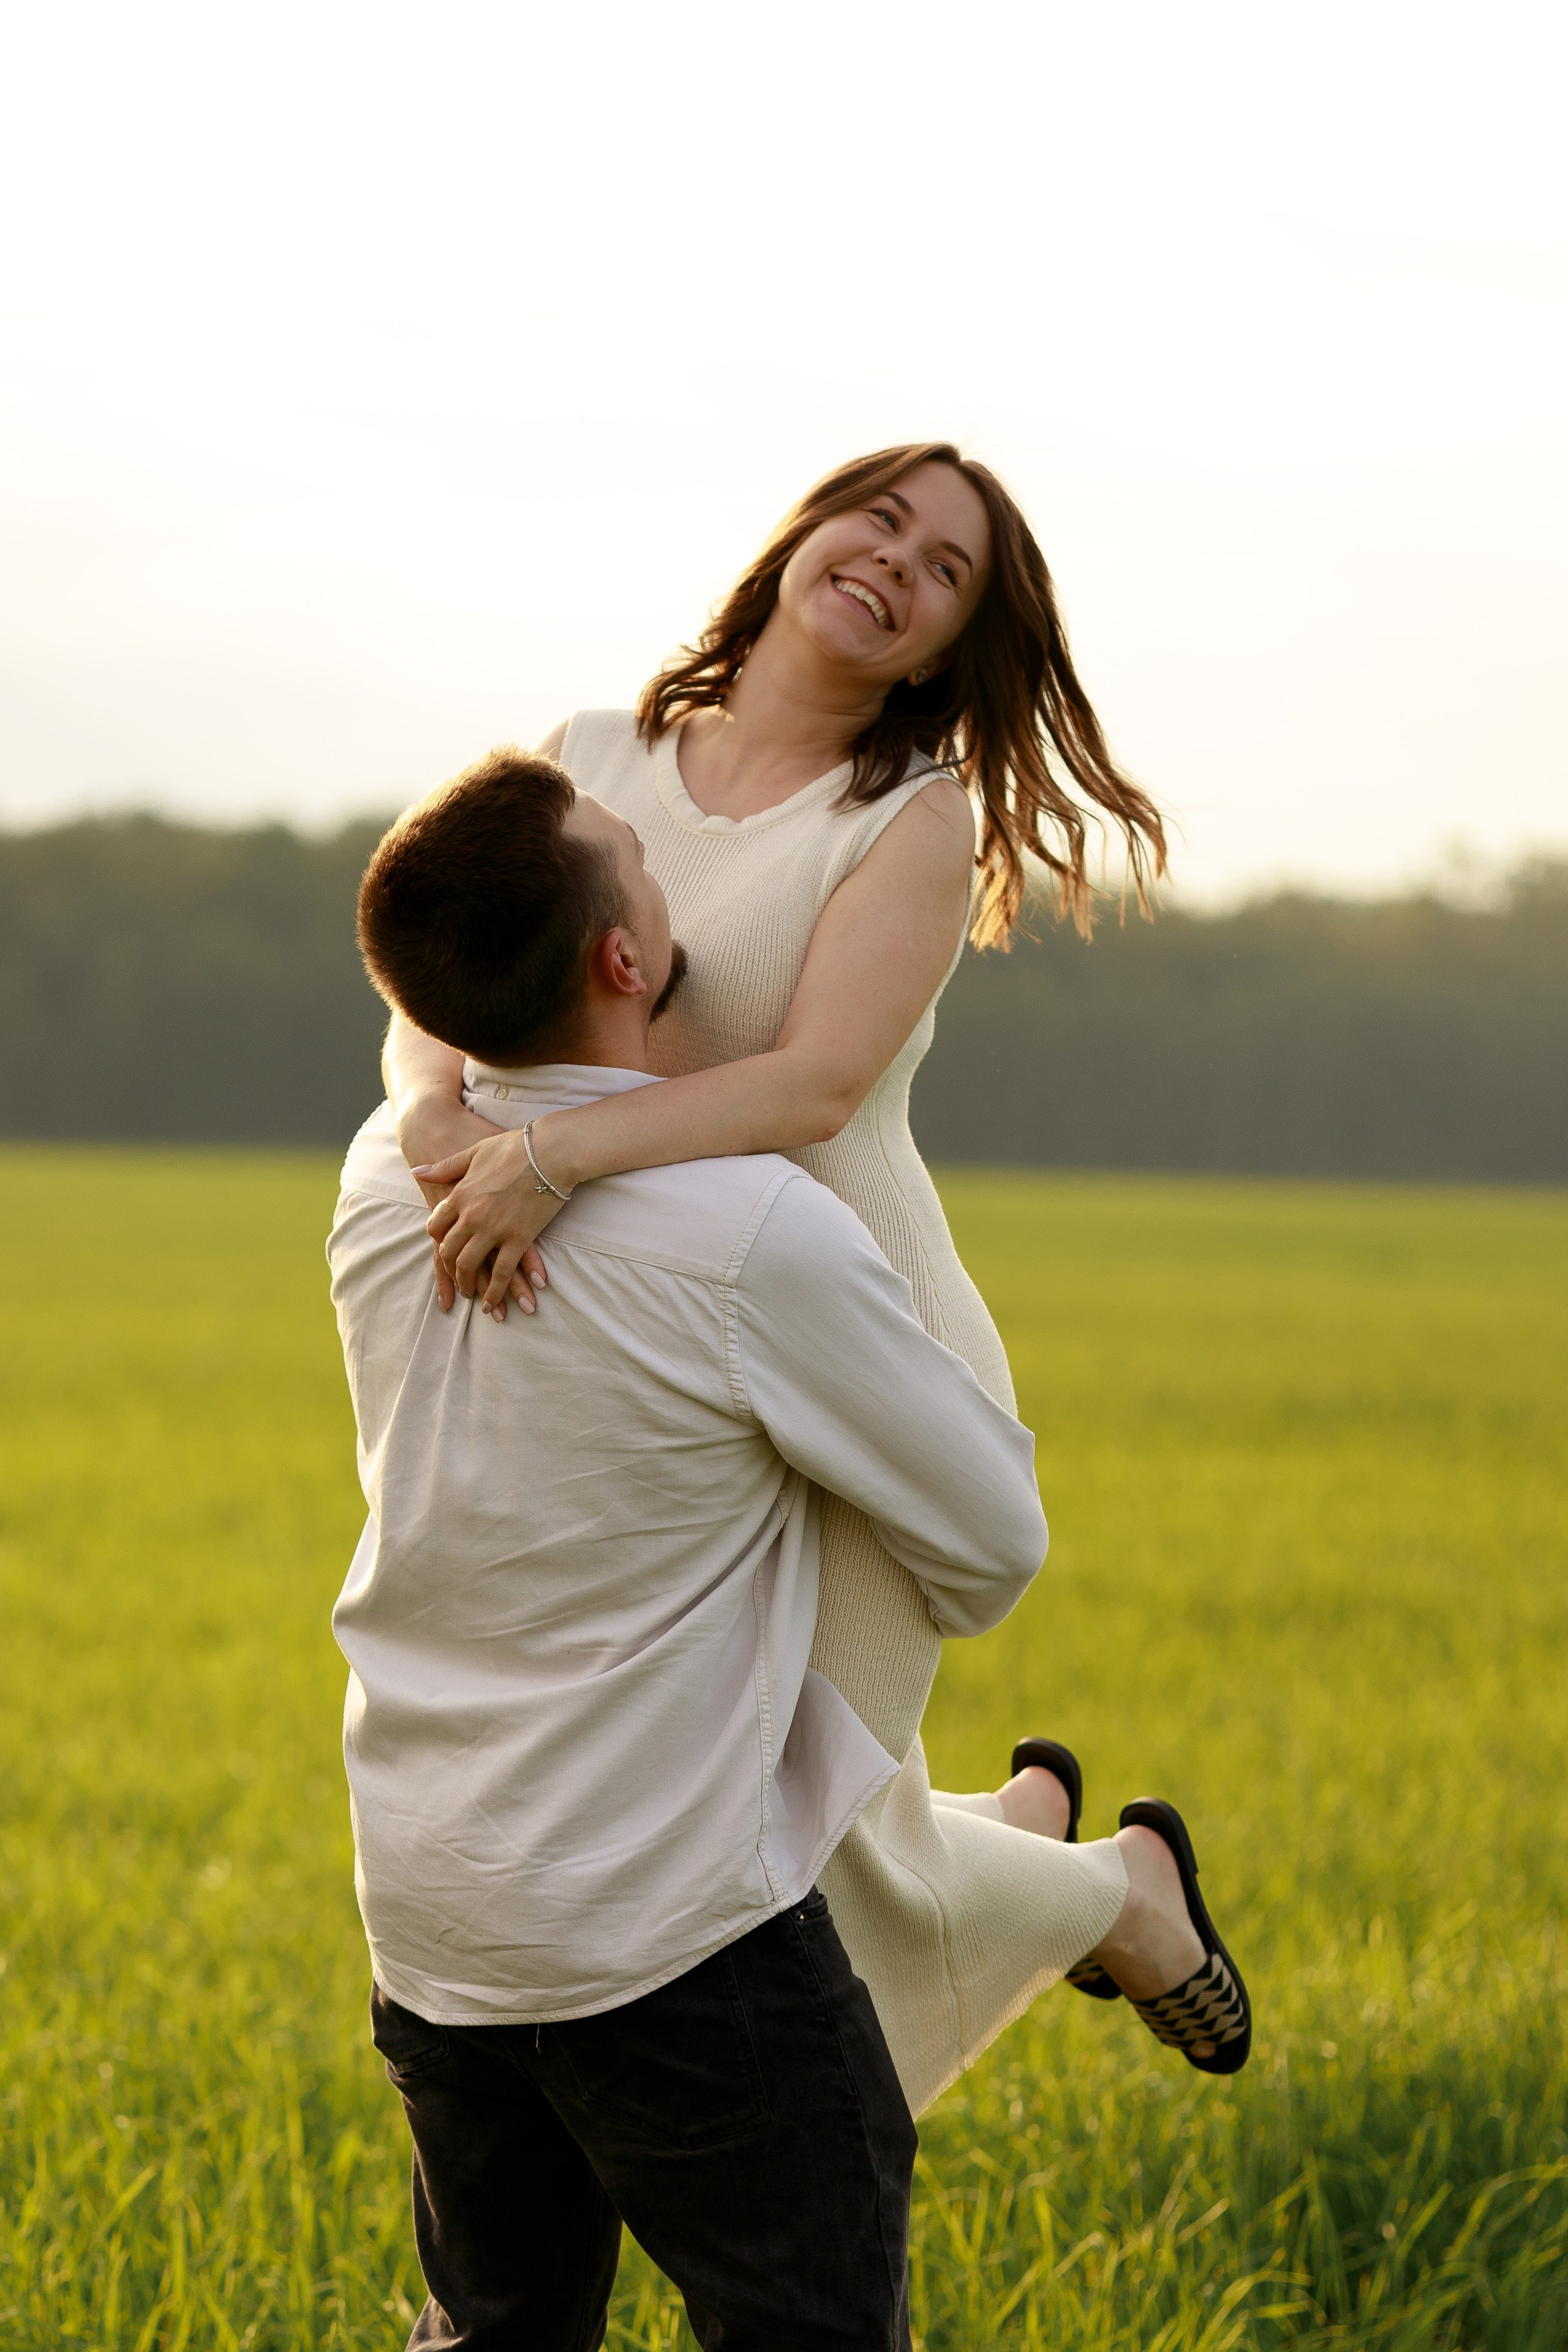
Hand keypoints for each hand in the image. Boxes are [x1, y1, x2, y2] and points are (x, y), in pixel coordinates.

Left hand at [415, 1128, 567, 1317]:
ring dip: (467, 1284)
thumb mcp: (474, 1152)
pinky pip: (501, 1273)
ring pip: (470, 1266)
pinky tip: (492, 1304)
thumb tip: (417, 1171)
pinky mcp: (518, 1239)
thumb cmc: (514, 1147)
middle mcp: (471, 1216)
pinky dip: (494, 1292)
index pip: (435, 1227)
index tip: (443, 1250)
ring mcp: (494, 1230)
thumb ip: (445, 1167)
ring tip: (470, 1295)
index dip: (437, 1241)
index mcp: (459, 1195)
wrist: (550, 1151)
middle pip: (449, 1251)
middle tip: (455, 1280)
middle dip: (450, 1270)